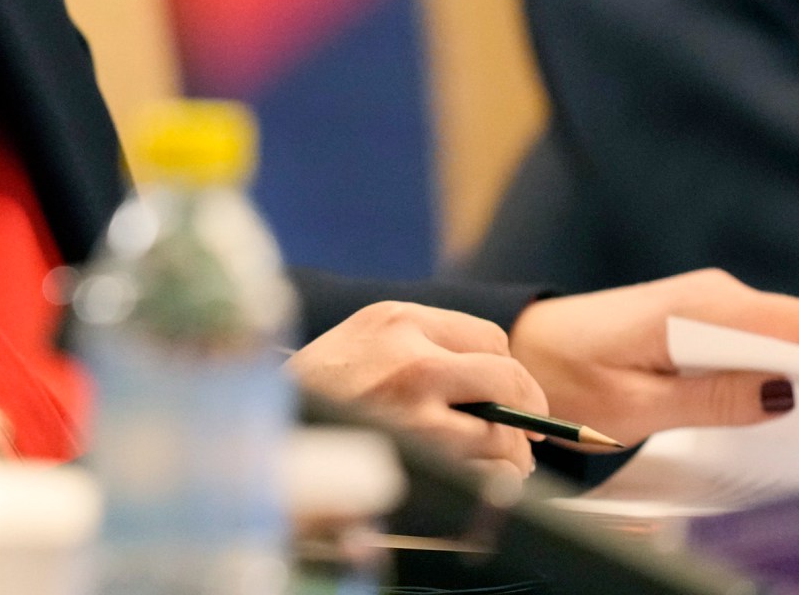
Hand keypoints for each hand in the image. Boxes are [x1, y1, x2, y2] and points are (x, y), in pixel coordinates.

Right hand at [287, 301, 548, 475]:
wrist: (270, 429)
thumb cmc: (313, 393)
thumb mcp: (359, 343)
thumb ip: (414, 345)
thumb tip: (493, 381)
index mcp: (396, 320)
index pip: (488, 337)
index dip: (505, 371)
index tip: (509, 394)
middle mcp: (410, 353)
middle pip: (507, 376)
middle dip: (528, 408)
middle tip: (529, 432)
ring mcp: (415, 401)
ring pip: (504, 425)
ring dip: (512, 450)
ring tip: (504, 461)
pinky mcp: (417, 446)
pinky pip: (488, 462)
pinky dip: (497, 475)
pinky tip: (482, 477)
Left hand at [510, 268, 798, 445]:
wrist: (525, 349)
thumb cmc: (565, 377)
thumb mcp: (636, 406)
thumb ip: (711, 400)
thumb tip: (782, 393)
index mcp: (696, 310)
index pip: (797, 324)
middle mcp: (712, 295)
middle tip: (798, 416)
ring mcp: (713, 302)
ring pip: (786, 335)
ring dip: (798, 371)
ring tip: (786, 416)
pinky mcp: (709, 318)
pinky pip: (762, 341)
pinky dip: (775, 369)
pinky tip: (771, 401)